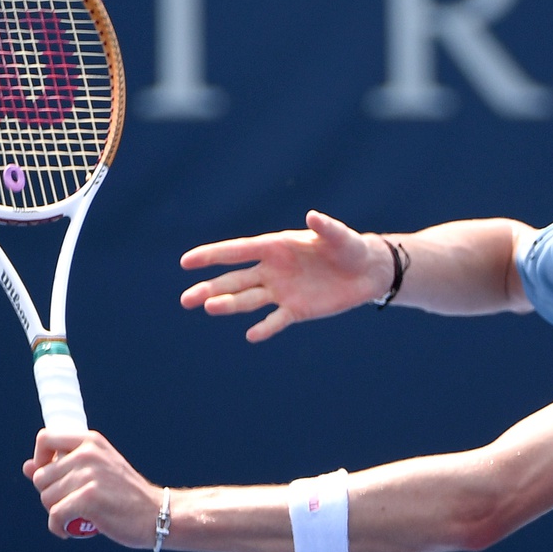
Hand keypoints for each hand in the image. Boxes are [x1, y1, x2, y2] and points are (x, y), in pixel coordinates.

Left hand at [25, 430, 160, 546]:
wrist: (157, 514)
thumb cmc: (125, 496)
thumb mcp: (96, 472)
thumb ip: (62, 467)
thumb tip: (27, 467)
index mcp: (91, 441)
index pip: (45, 438)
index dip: (40, 459)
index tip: (52, 476)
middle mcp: (88, 453)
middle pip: (41, 477)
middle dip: (51, 495)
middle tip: (74, 504)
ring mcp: (89, 475)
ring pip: (46, 498)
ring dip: (57, 513)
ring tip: (79, 516)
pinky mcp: (88, 498)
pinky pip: (55, 516)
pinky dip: (59, 528)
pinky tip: (72, 530)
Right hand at [179, 210, 389, 341]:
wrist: (366, 272)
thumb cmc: (349, 246)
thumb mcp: (340, 237)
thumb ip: (326, 228)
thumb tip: (313, 216)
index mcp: (275, 247)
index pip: (237, 251)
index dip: (212, 255)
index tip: (187, 262)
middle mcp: (272, 270)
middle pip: (234, 280)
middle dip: (210, 288)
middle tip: (186, 299)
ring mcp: (281, 291)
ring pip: (248, 300)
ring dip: (229, 305)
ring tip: (208, 308)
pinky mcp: (296, 310)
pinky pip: (276, 320)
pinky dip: (265, 328)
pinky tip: (251, 335)